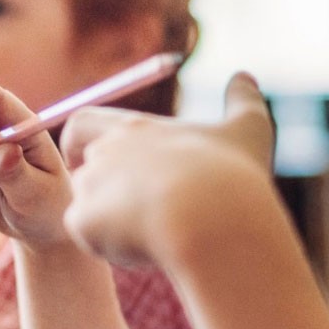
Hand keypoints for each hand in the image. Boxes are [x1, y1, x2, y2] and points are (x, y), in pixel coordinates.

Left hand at [58, 72, 274, 266]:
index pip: (81, 124)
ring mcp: (90, 187)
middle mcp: (104, 152)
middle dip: (108, 193)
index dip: (81, 143)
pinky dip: (111, 246)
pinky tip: (147, 251)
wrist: (213, 221)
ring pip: (87, 208)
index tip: (100, 161)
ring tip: (156, 236)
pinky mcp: (84, 223)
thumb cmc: (232, 175)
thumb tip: (246, 76)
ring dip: (112, 222)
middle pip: (85, 172)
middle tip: (147, 214)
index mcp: (135, 127)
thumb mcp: (247, 130)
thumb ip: (243, 100)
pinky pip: (88, 238)